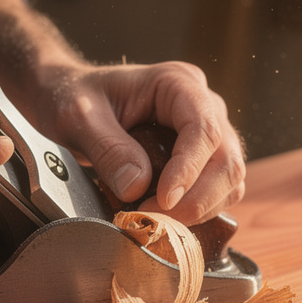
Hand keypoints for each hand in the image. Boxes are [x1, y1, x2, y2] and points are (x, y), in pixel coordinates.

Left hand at [31, 61, 245, 224]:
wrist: (72, 99)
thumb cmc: (74, 97)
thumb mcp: (77, 117)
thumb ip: (107, 148)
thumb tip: (138, 186)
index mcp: (177, 83)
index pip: (203, 129)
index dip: (189, 170)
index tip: (163, 200)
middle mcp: (203, 105)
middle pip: (226, 160)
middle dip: (197, 199)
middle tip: (155, 220)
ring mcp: (209, 132)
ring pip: (229, 180)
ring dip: (200, 209)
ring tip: (156, 219)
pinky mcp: (204, 158)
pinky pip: (219, 191)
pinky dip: (199, 211)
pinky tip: (167, 217)